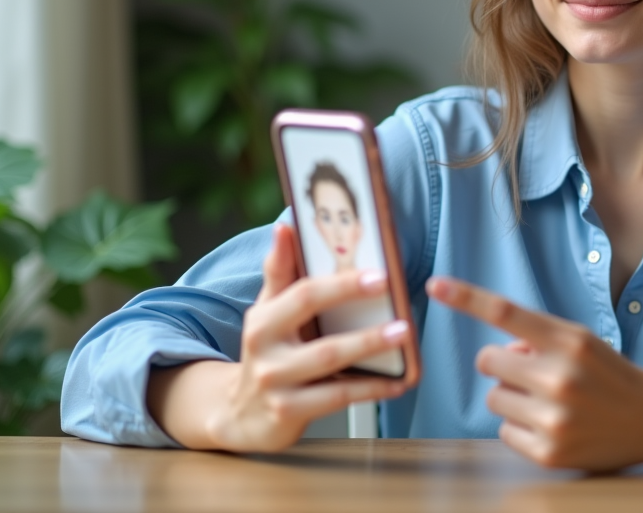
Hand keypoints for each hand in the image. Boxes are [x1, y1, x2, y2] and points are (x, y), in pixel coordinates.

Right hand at [149, 224, 412, 451]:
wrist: (239, 411)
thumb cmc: (267, 349)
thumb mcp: (268, 309)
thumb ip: (280, 270)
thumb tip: (284, 227)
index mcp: (263, 319)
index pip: (305, 296)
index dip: (343, 286)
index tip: (381, 276)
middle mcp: (266, 353)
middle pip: (322, 341)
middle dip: (366, 332)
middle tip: (402, 320)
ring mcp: (277, 386)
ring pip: (331, 371)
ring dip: (370, 357)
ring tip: (403, 343)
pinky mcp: (288, 414)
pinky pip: (336, 399)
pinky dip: (370, 390)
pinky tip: (397, 382)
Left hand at [425, 276, 642, 470]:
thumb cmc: (609, 374)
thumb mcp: (581, 342)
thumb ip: (538, 338)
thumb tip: (501, 353)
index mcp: (568, 341)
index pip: (507, 312)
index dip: (466, 298)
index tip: (435, 285)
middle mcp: (559, 377)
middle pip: (488, 360)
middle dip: (505, 365)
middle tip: (537, 373)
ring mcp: (554, 418)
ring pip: (493, 397)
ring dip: (513, 397)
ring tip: (550, 402)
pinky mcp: (549, 452)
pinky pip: (503, 431)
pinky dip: (521, 428)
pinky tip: (552, 426)